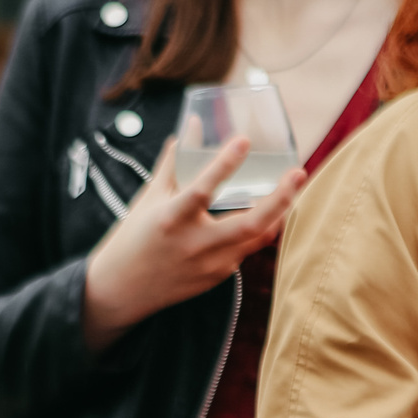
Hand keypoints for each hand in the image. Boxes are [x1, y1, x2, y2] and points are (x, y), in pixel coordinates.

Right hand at [82, 137, 305, 354]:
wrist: (119, 292)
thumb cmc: (132, 239)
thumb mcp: (149, 198)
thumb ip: (174, 162)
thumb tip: (192, 126)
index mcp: (170, 220)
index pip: (201, 190)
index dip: (224, 164)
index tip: (243, 140)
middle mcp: (193, 245)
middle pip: (249, 224)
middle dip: (280, 198)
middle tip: (298, 172)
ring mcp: (208, 265)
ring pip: (257, 238)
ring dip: (279, 212)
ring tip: (291, 188)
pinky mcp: (216, 278)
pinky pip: (246, 250)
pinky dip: (258, 230)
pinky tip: (267, 213)